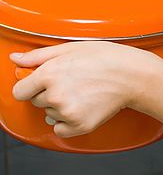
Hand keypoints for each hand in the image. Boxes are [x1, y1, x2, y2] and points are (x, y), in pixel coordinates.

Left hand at [10, 41, 159, 137]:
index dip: (31, 85)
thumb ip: (39, 55)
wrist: (133, 74)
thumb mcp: (72, 47)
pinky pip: (59, 128)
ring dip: (60, 105)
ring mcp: (66, 112)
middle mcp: (55, 95)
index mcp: (50, 73)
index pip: (20, 90)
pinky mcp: (78, 126)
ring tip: (82, 90)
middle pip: (36, 101)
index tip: (43, 81)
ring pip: (49, 113)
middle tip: (73, 80)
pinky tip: (83, 104)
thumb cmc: (106, 57)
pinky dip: (68, 120)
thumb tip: (15, 58)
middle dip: (49, 92)